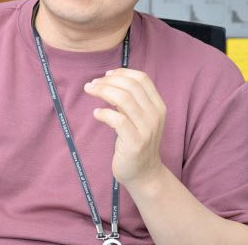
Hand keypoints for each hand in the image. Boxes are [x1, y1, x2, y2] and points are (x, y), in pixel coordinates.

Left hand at [84, 68, 165, 186]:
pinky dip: (104, 113)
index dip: (122, 72)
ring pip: (124, 99)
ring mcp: (147, 129)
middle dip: (107, 81)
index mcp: (158, 106)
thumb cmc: (136, 142)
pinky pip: (118, 120)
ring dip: (102, 91)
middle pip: (130, 86)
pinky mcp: (135, 143)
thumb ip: (130, 101)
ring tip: (89, 91)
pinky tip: (96, 114)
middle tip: (91, 84)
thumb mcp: (139, 118)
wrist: (144, 174)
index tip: (106, 75)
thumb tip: (110, 80)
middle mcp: (155, 115)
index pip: (142, 79)